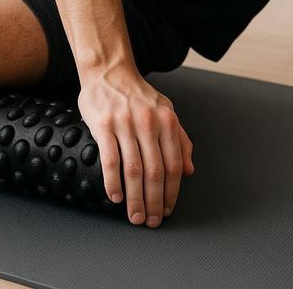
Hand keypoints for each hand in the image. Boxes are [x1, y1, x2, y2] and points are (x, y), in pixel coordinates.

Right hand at [77, 63, 194, 226]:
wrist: (108, 71)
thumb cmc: (137, 94)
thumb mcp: (166, 111)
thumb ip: (180, 139)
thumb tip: (189, 170)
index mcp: (167, 121)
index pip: (174, 165)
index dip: (171, 192)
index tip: (167, 209)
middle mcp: (148, 123)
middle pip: (155, 172)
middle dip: (154, 201)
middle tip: (150, 220)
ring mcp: (125, 124)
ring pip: (133, 169)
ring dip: (135, 198)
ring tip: (134, 215)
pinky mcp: (103, 125)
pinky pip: (110, 159)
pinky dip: (113, 182)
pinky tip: (115, 196)